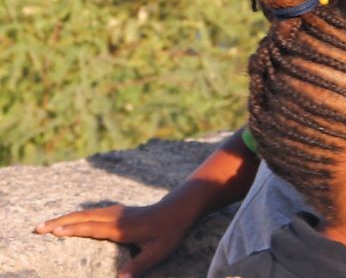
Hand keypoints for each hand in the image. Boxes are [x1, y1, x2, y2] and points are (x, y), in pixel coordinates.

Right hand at [34, 201, 192, 277]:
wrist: (179, 208)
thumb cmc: (170, 231)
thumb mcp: (160, 250)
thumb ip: (139, 265)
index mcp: (123, 228)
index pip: (93, 228)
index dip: (74, 229)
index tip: (54, 231)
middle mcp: (116, 217)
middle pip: (83, 217)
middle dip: (59, 222)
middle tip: (37, 228)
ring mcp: (116, 211)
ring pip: (86, 212)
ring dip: (65, 217)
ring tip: (46, 224)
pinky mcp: (118, 211)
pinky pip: (92, 212)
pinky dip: (76, 215)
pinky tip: (69, 219)